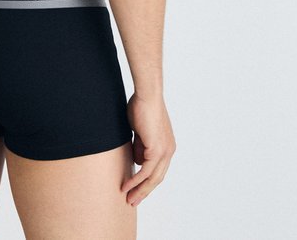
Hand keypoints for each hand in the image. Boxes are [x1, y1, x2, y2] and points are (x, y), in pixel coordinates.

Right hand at [121, 92, 175, 206]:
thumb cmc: (142, 106)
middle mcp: (169, 151)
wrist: (147, 95)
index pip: (157, 170)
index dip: (147, 182)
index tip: (135, 190)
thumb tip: (136, 159)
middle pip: (157, 178)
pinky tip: (127, 186)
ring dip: (139, 190)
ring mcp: (164, 151)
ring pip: (152, 178)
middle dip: (144, 191)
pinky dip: (136, 180)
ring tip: (128, 198)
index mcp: (166, 146)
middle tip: (132, 201)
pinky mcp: (157, 149)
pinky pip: (146, 171)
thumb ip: (140, 145)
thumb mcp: (140, 131)